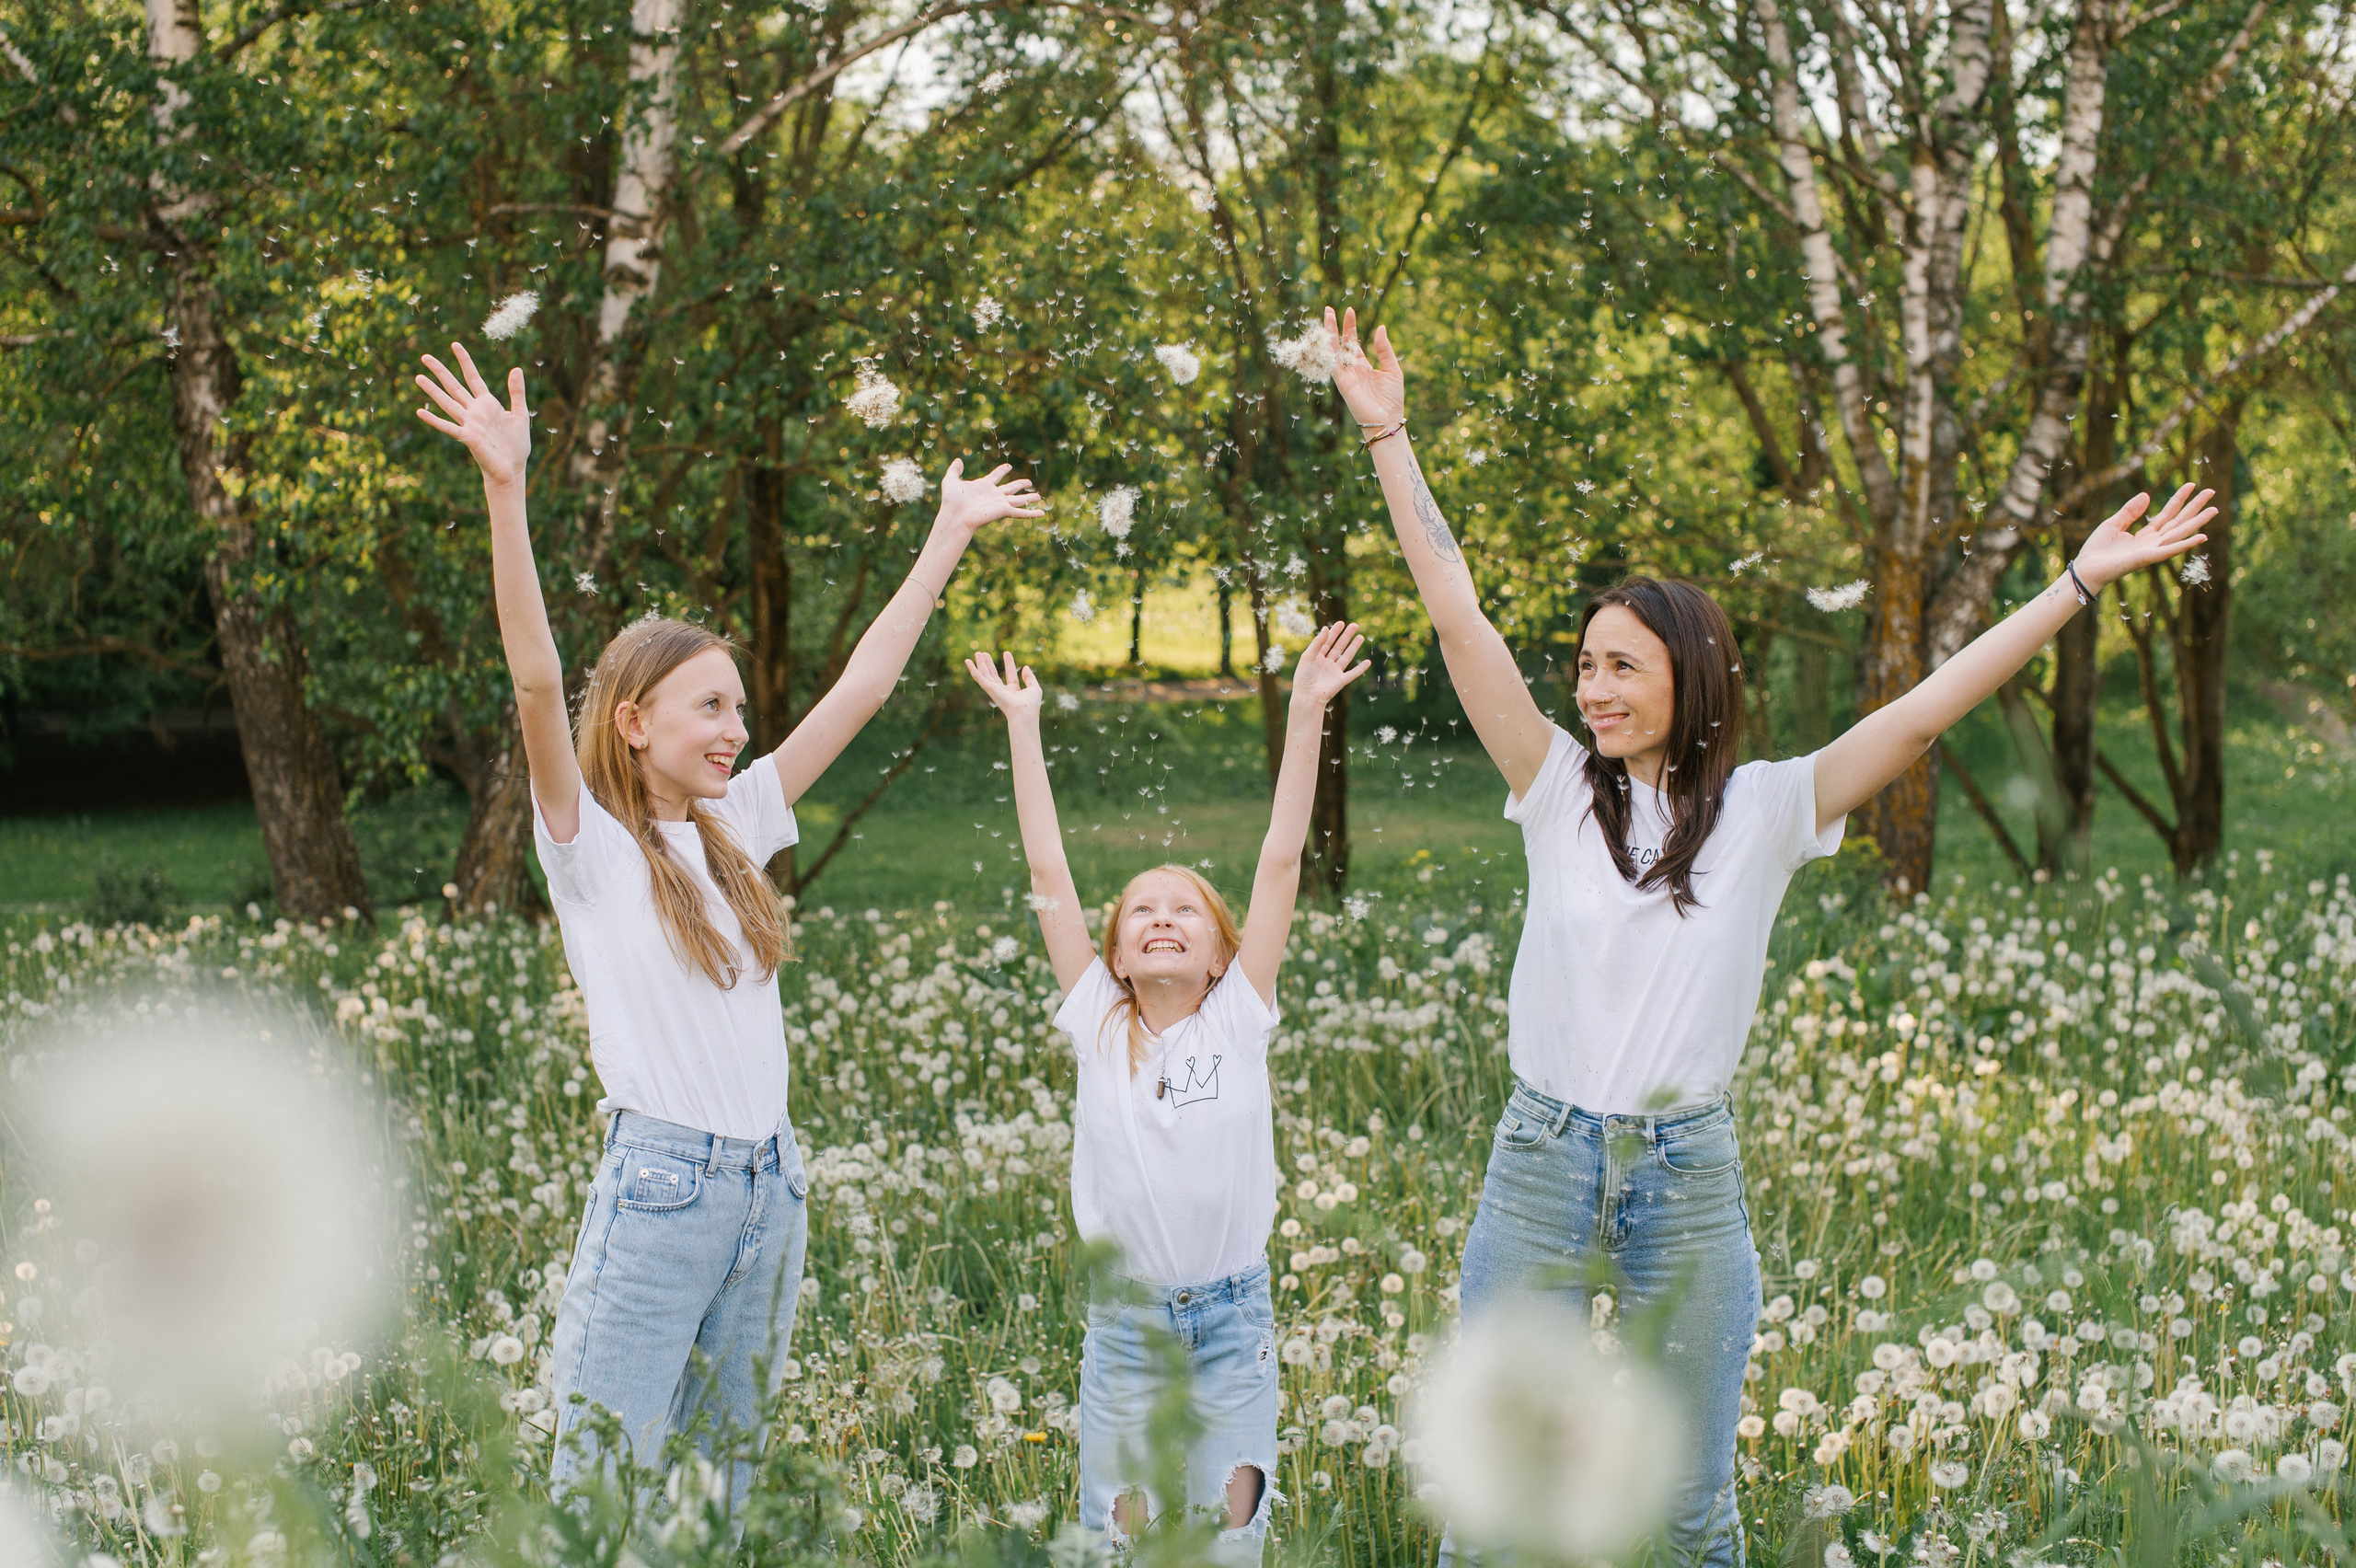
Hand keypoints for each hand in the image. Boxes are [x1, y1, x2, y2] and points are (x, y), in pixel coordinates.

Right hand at [414, 343, 530, 487]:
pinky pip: (448, 427)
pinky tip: (420, 411)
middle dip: (441, 371)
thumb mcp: (520, 414)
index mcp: (487, 404)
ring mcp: (469, 424)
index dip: (465, 361)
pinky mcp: (468, 438)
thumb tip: (516, 368)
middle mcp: (474, 411)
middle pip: (454, 386)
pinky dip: (434, 420)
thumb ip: (517, 392)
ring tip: (418, 377)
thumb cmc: (516, 445)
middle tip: (425, 356)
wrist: (513, 468)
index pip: (473, 377)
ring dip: (433, 391)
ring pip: (447, 403)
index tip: (455, 344)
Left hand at [936, 460, 1045, 534]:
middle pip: (1010, 488)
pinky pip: (1020, 512)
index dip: (1002, 471)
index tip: (1008, 466)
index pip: (995, 476)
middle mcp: (993, 495)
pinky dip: (1032, 513)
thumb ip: (954, 470)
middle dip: (1019, 484)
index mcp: (983, 486)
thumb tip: (958, 460)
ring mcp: (999, 503)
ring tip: (1039, 496)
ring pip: (1018, 499)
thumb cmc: (952, 501)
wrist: (956, 516)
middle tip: (1029, 481)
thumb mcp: (950, 480)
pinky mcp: (1003, 511)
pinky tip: (1042, 513)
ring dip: (1029, 498)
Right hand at [965, 651, 1045, 720]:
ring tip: (978, 653)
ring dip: (981, 664)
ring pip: (985, 675)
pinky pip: (978, 677)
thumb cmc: (1030, 704)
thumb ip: (1030, 678)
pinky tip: (968, 661)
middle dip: (989, 664)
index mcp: (1013, 691)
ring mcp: (994, 690)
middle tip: (984, 653)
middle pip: (994, 675)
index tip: (1006, 653)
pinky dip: (972, 669)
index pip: (1010, 675)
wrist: (1023, 712)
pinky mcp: (989, 688)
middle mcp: (1002, 691)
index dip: (1009, 663)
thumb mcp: (1034, 688)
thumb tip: (1026, 667)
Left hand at [1288, 621, 1371, 707]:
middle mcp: (1327, 664)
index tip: (1341, 623)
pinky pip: (1353, 673)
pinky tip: (1368, 662)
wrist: (1307, 696)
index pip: (1327, 642)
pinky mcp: (1341, 681)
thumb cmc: (1303, 677)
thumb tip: (1326, 628)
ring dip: (1354, 647)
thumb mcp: (1308, 656)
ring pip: (1347, 657)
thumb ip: (1317, 643)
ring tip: (1360, 637)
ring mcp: (1335, 672)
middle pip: (1338, 647)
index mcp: (1317, 657)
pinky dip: (1361, 668)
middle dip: (1346, 636)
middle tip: (1354, 625)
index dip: (1334, 632)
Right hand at [1325, 305, 1402, 429]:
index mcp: (1364, 366)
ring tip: (1327, 315)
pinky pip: (1332, 363)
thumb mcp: (1392, 369)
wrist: (1387, 419)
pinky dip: (1328, 349)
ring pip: (1333, 350)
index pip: (1353, 343)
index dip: (1350, 327)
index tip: (1349, 311)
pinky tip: (1326, 335)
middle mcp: (1352, 369)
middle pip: (1340, 344)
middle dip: (1335, 326)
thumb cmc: (1392, 399)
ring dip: (1329, 333)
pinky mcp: (1342, 382)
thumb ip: (1384, 349)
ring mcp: (1345, 375)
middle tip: (1330, 309)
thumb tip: (1380, 327)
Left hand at [2072, 483, 2215, 590]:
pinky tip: (2202, 537)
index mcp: (2146, 534)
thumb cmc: (2097, 550)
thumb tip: (2147, 495)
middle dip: (2195, 507)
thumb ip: (2130, 511)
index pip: (2168, 513)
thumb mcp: (2113, 524)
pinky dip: (2186, 544)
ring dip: (2198, 522)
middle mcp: (2153, 542)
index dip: (2179, 498)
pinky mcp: (2147, 558)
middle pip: (2179, 521)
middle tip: (2212, 491)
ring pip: (2180, 533)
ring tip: (2214, 509)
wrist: (2085, 568)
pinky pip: (2170, 550)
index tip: (2192, 484)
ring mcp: (2153, 550)